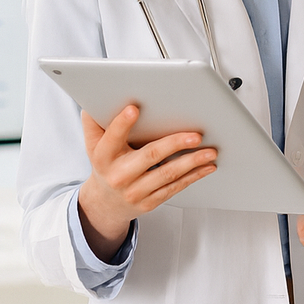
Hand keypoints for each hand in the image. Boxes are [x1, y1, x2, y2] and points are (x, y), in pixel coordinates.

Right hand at [76, 106, 217, 259]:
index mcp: (104, 156)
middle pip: (150, 155)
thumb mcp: (93, 144)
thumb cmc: (105, 165)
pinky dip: (193, 176)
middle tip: (196, 135)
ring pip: (168, 174)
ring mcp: (135, 190)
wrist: (105, 203)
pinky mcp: (150, 202)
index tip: (134, 109)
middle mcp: (119, 174)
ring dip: (192, 162)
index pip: (112, 137)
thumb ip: (94, 122)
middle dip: (175, 144)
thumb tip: (93, 100)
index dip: (122, 124)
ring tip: (210, 151)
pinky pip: (174, 187)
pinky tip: (207, 166)